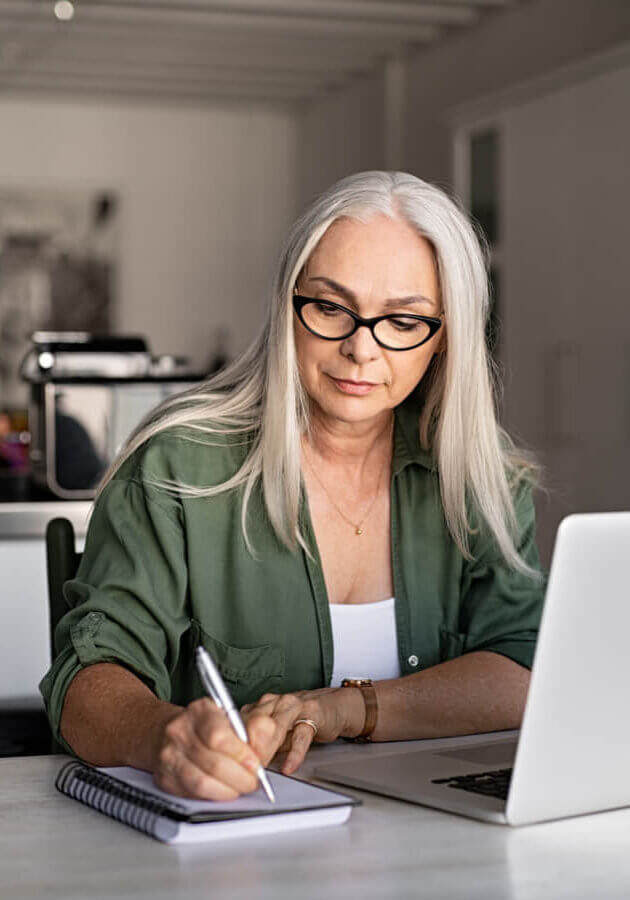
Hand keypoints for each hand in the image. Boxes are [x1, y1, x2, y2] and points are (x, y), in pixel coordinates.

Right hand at [152, 697, 276, 800]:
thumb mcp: (229, 717)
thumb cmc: (206, 725)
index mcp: (199, 711)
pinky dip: (213, 796)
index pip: (219, 736)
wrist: (169, 732)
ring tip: (240, 787)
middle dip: (240, 778)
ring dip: (229, 790)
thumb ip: (249, 732)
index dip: (241, 754)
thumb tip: (261, 754)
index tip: (255, 764)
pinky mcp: (165, 778)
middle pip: (213, 764)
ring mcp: (169, 756)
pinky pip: (193, 794)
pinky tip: (223, 790)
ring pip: (202, 783)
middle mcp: (180, 731)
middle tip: (253, 781)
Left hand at [241, 687, 364, 775]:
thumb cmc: (300, 719)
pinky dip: (294, 754)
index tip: (231, 764)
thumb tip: (240, 766)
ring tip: (262, 769)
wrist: (332, 705)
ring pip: (274, 726)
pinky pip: (301, 735)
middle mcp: (274, 702)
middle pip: (253, 723)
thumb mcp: (275, 731)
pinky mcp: (313, 715)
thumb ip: (259, 743)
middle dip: (247, 749)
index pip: (240, 723)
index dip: (234, 745)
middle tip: (245, 770)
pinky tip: (289, 766)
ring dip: (265, 750)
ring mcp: (293, 706)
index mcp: (261, 705)